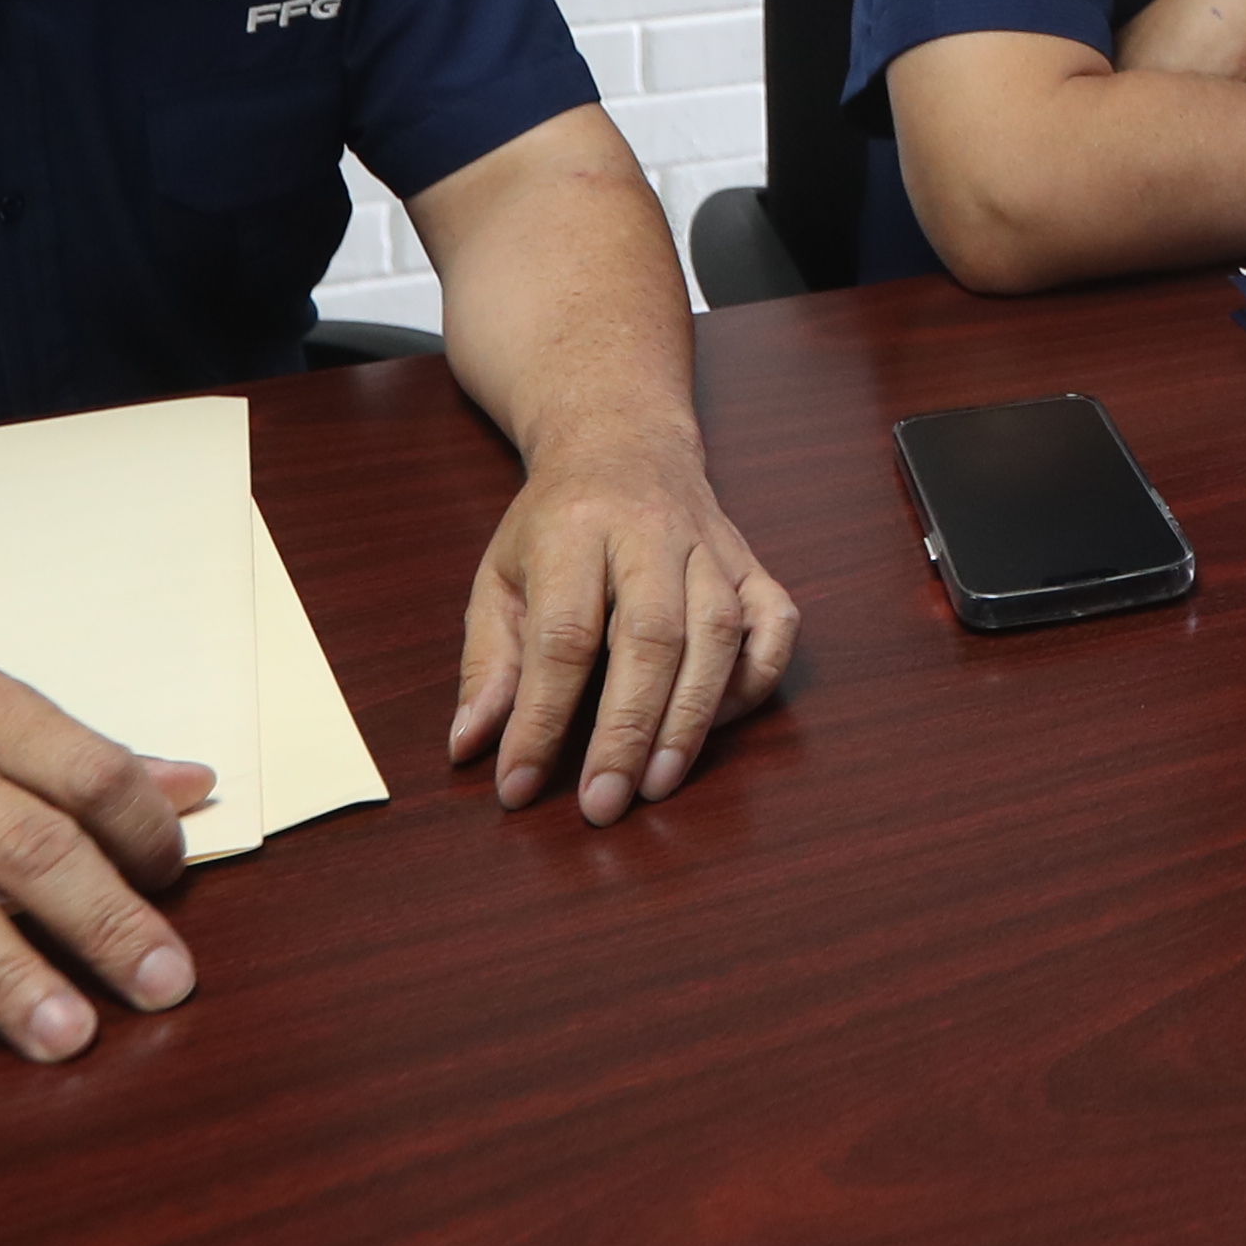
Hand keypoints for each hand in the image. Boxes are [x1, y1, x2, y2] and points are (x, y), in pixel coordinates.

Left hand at [447, 428, 802, 825]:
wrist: (623, 441)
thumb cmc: (555, 524)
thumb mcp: (498, 578)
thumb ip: (487, 664)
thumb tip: (469, 747)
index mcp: (573, 530)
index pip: (562, 634)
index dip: (541, 717)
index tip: (518, 786)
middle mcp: (650, 533)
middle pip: (650, 637)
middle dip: (627, 731)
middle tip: (602, 804)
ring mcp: (711, 546)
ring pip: (718, 633)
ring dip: (692, 717)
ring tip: (660, 785)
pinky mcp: (751, 563)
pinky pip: (776, 624)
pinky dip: (755, 680)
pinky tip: (718, 725)